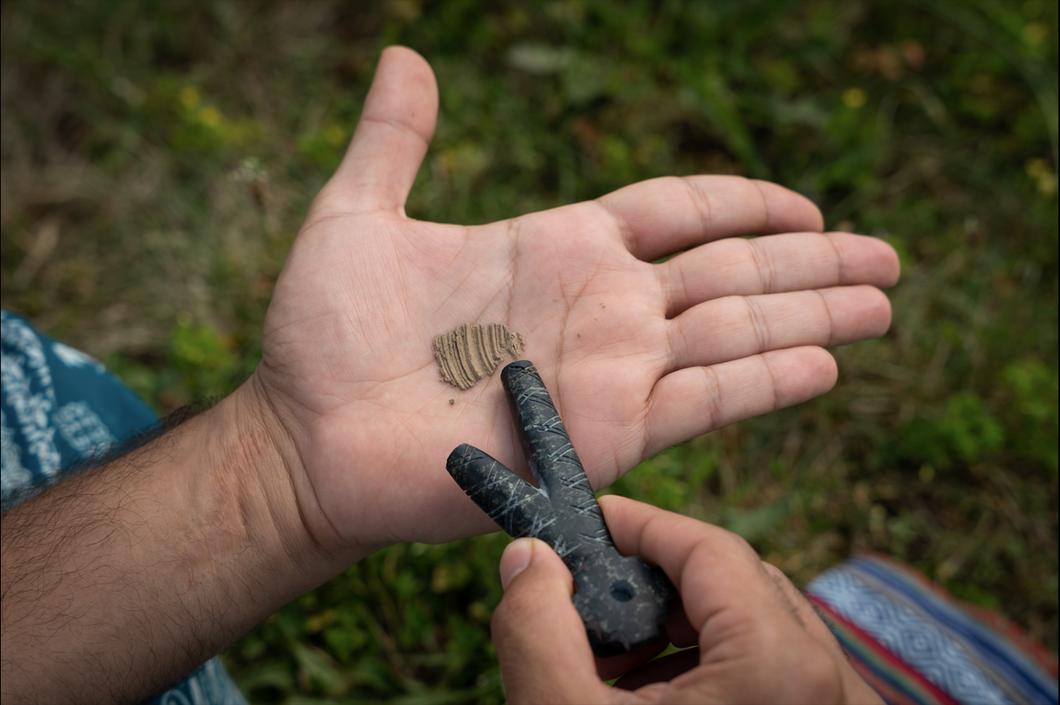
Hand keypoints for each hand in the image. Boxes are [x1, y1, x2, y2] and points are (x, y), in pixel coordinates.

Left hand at [248, 46, 898, 556]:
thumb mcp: (356, 215)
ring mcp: (608, 370)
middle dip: (811, 263)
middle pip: (730, 272)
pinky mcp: (604, 433)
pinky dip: (766, 384)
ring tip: (882, 304)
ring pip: (735, 333)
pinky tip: (824, 367)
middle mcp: (599, 306)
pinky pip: (704, 402)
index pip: (677, 212)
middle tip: (887, 257)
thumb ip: (396, 141)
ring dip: (812, 318)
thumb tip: (407, 55)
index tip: (804, 204)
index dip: (744, 203)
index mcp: (558, 245)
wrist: (307, 438)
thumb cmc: (321, 335)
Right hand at [492, 495, 882, 703]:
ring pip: (756, 630)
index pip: (709, 548)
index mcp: (780, 669)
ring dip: (679, 631)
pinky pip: (773, 674)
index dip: (638, 526)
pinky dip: (710, 671)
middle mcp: (829, 685)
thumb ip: (537, 631)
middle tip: (592, 604)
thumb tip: (528, 560)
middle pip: (736, 584)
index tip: (587, 527)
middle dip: (654, 584)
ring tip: (614, 666)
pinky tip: (651, 699)